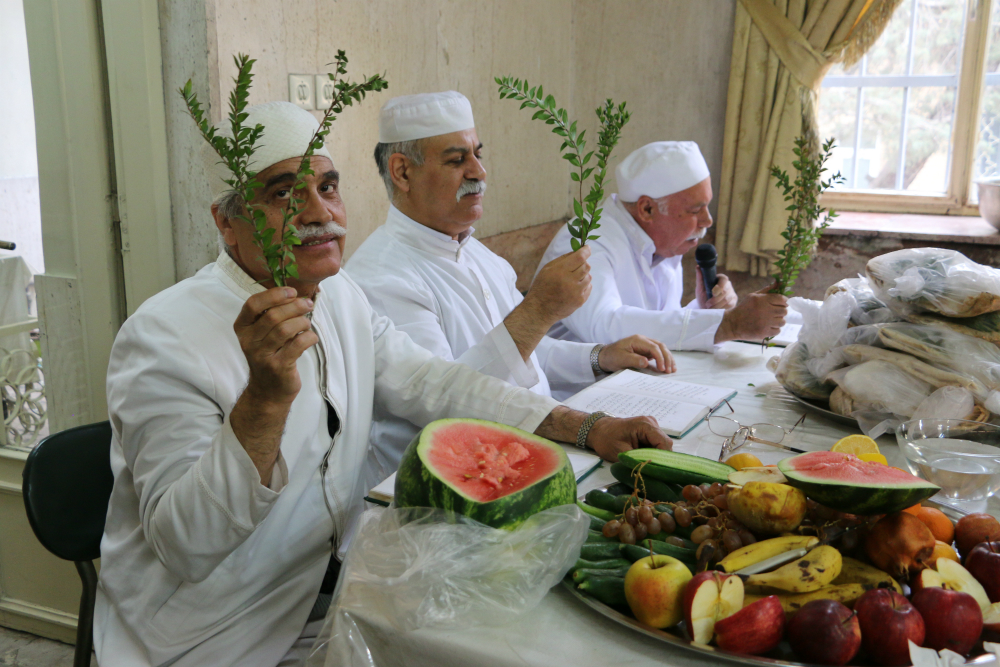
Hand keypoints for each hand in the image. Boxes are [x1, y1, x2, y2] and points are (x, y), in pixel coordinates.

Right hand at [234, 287, 318, 404]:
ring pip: (285, 329)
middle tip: (307, 304)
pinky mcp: (278, 367)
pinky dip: (309, 337)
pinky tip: (311, 337)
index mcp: (243, 328)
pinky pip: (298, 344)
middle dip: (295, 306)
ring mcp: (262, 355)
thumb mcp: (263, 334)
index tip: (292, 291)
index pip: (253, 304)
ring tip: (307, 323)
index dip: (274, 294)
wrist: (267, 391)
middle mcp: (249, 341)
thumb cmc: (270, 355)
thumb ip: (273, 314)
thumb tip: (297, 295)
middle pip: (273, 315)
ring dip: (302, 322)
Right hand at [522, 246, 591, 325]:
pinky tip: (573, 289)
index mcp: (560, 271)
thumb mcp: (547, 269)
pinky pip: (588, 287)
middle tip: (575, 266)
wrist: (540, 309)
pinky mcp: (580, 301)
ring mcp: (576, 292)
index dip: (586, 251)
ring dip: (582, 275)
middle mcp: (570, 282)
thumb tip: (578, 251)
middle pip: (586, 266)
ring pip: (589, 277)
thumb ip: (563, 259)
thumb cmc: (542, 286)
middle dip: (583, 264)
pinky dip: (583, 285)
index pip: (580, 257)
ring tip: (572, 280)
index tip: (587, 248)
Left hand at [586, 416, 672, 462]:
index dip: (663, 458)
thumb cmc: (606, 439)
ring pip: (661, 445)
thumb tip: (651, 471)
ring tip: (645, 464)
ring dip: (655, 456)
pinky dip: (651, 452)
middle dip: (659, 458)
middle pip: (665, 444)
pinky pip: (655, 444)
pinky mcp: (648, 431)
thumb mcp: (621, 453)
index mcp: (645, 425)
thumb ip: (637, 461)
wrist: (597, 430)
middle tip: (651, 470)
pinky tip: (643, 458)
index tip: (658, 470)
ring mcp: (651, 426)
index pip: (664, 443)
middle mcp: (651, 422)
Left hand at [598, 335, 676, 373]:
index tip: (662, 369)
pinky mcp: (645, 351)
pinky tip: (667, 366)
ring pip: (661, 349)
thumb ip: (634, 360)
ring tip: (672, 369)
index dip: (660, 358)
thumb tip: (647, 362)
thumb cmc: (612, 356)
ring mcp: (644, 345)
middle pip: (660, 346)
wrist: (604, 356)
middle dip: (667, 358)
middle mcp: (643, 340)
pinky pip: (657, 353)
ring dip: (667, 358)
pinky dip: (663, 359)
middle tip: (669, 370)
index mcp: (637, 340)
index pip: (653, 347)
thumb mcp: (621, 359)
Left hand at [695, 270, 737, 309]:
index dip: (719, 286)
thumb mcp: (700, 288)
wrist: (705, 309)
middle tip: (707, 304)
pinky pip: (730, 305)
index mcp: (720, 279)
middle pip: (725, 290)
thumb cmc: (703, 297)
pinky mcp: (734, 302)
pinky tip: (716, 310)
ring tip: (710, 308)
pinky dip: (721, 309)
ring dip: (717, 305)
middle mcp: (728, 285)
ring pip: (727, 299)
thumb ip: (700, 278)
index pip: (724, 279)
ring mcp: (732, 293)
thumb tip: (698, 267)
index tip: (712, 293)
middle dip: (715, 299)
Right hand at [715, 285, 787, 342]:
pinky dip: (774, 329)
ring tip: (771, 320)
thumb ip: (767, 290)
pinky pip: (778, 331)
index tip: (782, 304)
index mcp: (762, 300)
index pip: (782, 299)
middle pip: (784, 311)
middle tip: (774, 313)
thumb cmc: (744, 308)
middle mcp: (765, 311)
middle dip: (781, 311)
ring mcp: (765, 323)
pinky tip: (767, 327)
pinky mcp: (764, 332)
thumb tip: (780, 283)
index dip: (784, 301)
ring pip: (782, 322)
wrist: (732, 323)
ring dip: (778, 321)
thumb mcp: (753, 296)